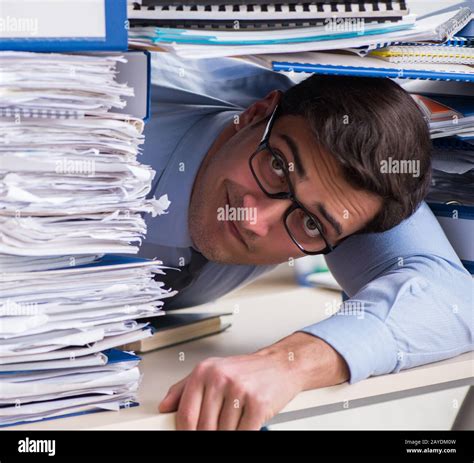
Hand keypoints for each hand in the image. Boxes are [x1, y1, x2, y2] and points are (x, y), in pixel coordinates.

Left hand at [158, 332, 348, 429]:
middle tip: (218, 427)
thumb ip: (184, 388)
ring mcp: (239, 390)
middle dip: (209, 433)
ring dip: (229, 432)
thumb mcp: (212, 371)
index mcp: (204, 371)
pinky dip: (243, 433)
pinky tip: (246, 423)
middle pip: (203, 428)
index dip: (186, 432)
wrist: (279, 364)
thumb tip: (165, 406)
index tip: (189, 435)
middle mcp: (220, 378)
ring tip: (235, 420)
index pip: (186, 414)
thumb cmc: (247, 370)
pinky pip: (243, 433)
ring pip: (223, 432)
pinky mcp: (257, 403)